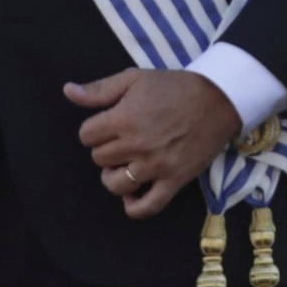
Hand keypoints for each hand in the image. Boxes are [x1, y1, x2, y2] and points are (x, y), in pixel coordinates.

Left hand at [66, 69, 239, 220]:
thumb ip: (99, 90)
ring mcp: (155, 166)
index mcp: (123, 118)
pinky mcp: (174, 180)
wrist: (218, 99)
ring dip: (115, 175)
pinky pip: (147, 206)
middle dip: (107, 149)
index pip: (86, 136)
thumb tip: (68, 92)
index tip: (110, 124)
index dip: (95, 129)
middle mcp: (136, 145)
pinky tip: (131, 196)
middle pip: (99, 159)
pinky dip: (134, 207)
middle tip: (123, 139)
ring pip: (114, 184)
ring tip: (127, 163)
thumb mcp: (135, 79)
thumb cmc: (175, 87)